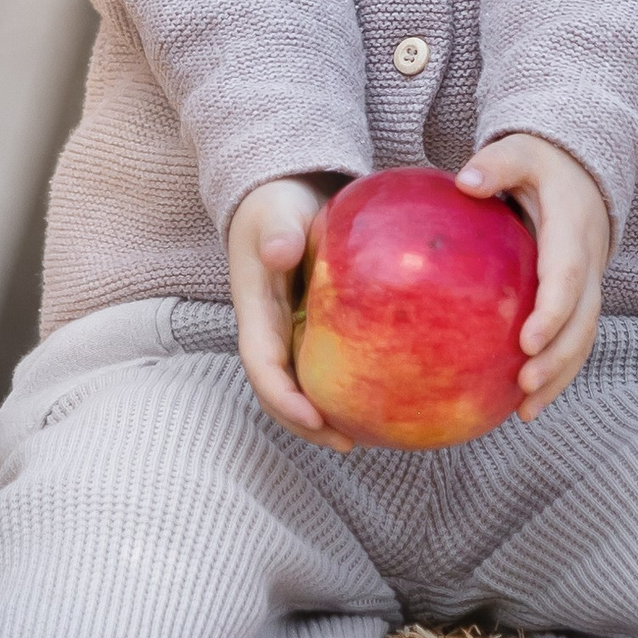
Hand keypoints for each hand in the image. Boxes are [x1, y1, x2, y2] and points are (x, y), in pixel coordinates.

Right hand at [225, 176, 355, 448]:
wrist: (283, 194)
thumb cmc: (278, 204)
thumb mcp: (277, 212)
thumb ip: (279, 232)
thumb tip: (282, 252)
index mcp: (255, 310)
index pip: (263, 365)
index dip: (283, 398)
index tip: (313, 419)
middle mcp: (270, 330)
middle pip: (279, 391)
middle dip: (306, 423)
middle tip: (348, 443)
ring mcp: (290, 332)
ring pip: (302, 385)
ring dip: (325, 416)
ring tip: (368, 436)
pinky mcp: (313, 328)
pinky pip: (326, 366)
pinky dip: (345, 389)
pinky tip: (382, 401)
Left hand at [458, 133, 609, 417]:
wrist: (584, 174)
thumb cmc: (542, 165)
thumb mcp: (521, 151)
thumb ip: (497, 164)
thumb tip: (465, 182)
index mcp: (573, 231)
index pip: (566, 278)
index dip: (553, 312)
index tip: (527, 341)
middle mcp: (588, 264)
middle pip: (581, 321)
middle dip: (558, 357)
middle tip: (524, 383)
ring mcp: (588, 287)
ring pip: (582, 340)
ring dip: (559, 377)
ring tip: (525, 410)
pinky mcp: (579, 302)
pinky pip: (573, 343)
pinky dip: (556, 374)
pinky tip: (523, 404)